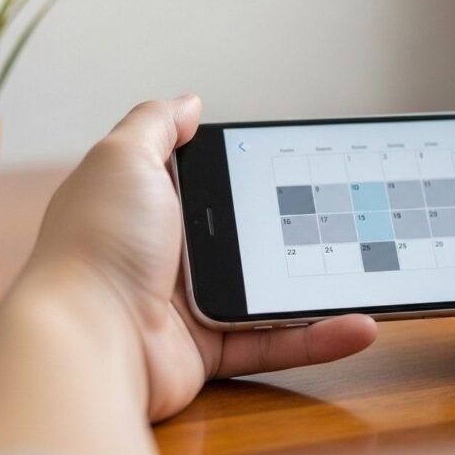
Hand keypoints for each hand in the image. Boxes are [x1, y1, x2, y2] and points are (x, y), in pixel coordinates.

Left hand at [17, 95, 376, 420]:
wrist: (87, 338)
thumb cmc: (99, 244)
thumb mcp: (123, 158)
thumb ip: (156, 124)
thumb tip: (191, 103)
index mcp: (149, 206)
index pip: (207, 182)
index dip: (248, 172)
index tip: (297, 164)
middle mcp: (168, 254)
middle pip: (243, 236)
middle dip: (291, 226)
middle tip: (346, 213)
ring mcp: (189, 305)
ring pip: (268, 291)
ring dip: (318, 285)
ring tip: (366, 272)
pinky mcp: (208, 352)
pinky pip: (271, 343)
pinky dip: (316, 339)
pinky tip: (360, 326)